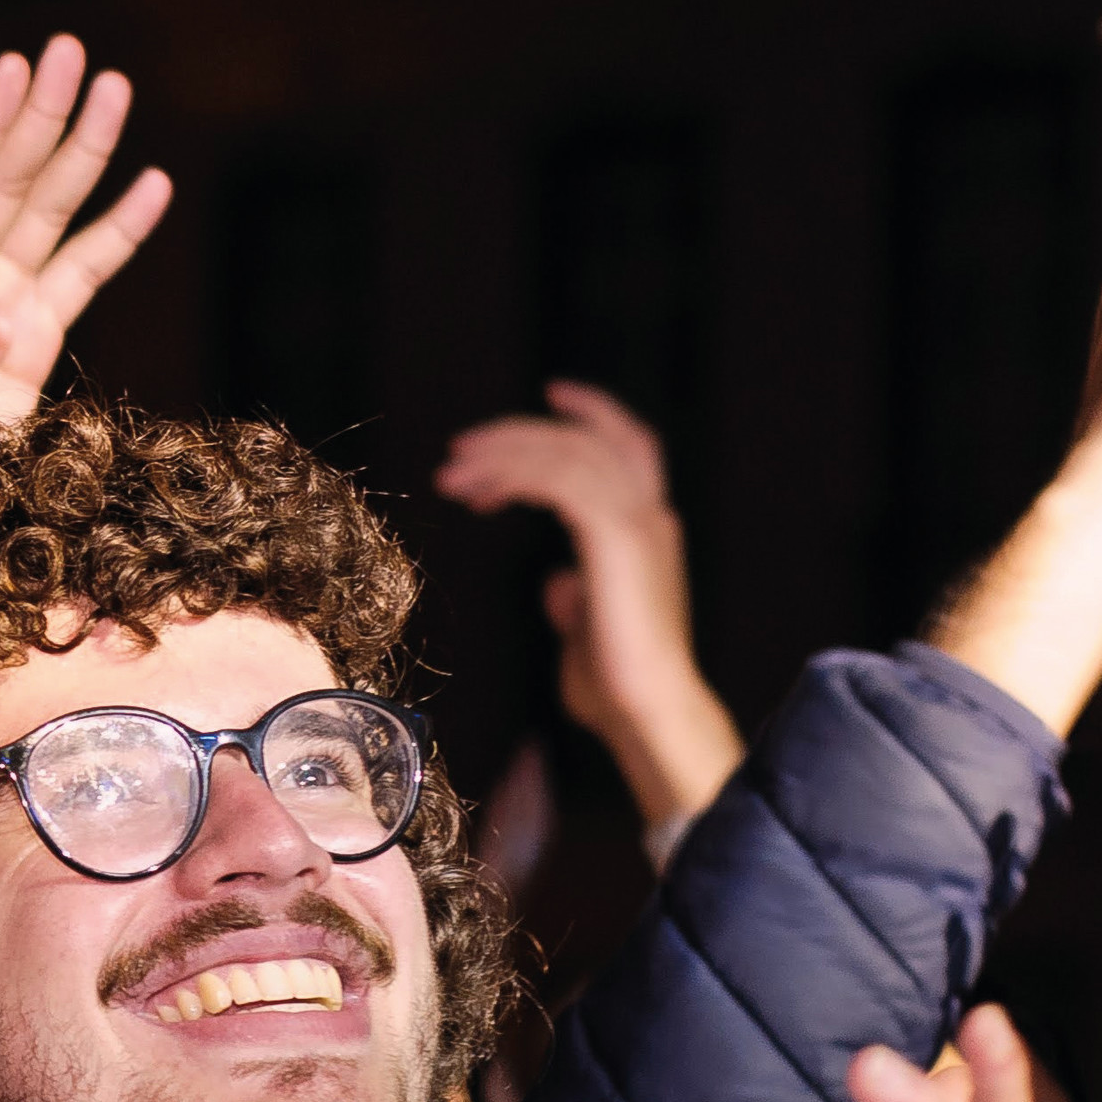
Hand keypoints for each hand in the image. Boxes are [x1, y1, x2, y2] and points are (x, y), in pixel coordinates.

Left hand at [0, 38, 173, 441]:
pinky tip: (152, 185)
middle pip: (4, 180)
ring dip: (82, 153)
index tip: (13, 68)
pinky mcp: (38, 335)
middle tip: (72, 52)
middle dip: (38, 118)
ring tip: (115, 88)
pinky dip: (119, 231)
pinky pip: (85, 271)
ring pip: (47, 211)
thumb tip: (2, 319)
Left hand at [434, 383, 740, 831]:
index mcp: (648, 531)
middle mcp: (649, 516)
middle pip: (587, 440)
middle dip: (521, 435)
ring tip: (452, 476)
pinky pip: (560, 480)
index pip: (629, 446)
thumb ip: (576, 601)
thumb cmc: (615, 688)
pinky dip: (517, 475)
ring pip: (569, 453)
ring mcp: (638, 523)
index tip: (551, 391)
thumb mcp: (588, 634)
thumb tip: (557, 583)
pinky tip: (480, 493)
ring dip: (504, 455)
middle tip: (462, 448)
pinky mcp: (614, 538)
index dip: (592, 413)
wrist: (646, 710)